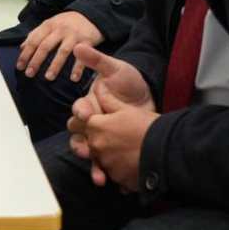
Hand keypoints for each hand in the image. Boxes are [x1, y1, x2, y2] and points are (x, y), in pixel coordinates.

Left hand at [17, 11, 103, 81]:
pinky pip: (82, 56)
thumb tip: (22, 48)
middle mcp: (60, 29)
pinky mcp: (87, 41)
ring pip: (62, 51)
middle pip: (45, 46)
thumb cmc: (67, 23)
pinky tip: (73, 78)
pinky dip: (78, 68)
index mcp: (48, 25)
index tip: (20, 66)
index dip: (26, 54)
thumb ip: (36, 34)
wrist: (91, 15)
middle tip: (29, 74)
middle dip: (36, 61)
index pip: (34, 40)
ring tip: (48, 77)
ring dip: (55, 65)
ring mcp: (74, 35)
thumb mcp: (50, 24)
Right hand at [67, 44, 155, 187]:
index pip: (79, 111)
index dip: (81, 113)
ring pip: (92, 156)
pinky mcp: (116, 151)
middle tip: (88, 152)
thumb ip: (97, 61)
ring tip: (100, 176)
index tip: (87, 113)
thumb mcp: (115, 69)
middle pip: (79, 138)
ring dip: (94, 167)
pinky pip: (109, 165)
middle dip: (82, 147)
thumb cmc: (128, 80)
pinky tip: (117, 184)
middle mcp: (93, 124)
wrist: (150, 96)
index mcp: (90, 105)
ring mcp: (104, 139)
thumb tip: (79, 46)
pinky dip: (112, 175)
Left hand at [83, 83, 158, 190]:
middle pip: (90, 143)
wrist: (168, 150)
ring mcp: (106, 164)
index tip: (105, 123)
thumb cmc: (147, 125)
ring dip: (111, 157)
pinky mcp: (118, 179)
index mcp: (96, 127)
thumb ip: (108, 99)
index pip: (82, 123)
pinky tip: (134, 164)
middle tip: (120, 138)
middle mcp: (96, 147)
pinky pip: (115, 174)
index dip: (93, 122)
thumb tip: (99, 87)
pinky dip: (122, 170)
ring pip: (102, 160)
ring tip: (129, 151)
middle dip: (102, 141)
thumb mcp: (127, 109)